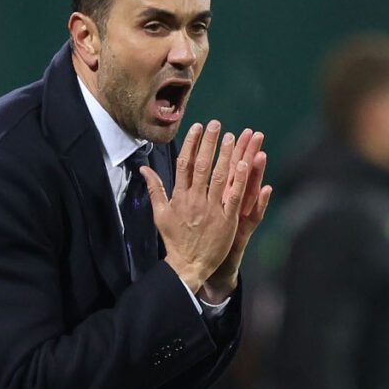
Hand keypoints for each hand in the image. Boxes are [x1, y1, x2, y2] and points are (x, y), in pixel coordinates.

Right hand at [141, 120, 249, 293]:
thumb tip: (143, 169)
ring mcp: (212, 209)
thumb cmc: (174, 239)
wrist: (188, 264)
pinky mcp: (227, 219)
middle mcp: (195, 199)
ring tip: (231, 136)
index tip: (197, 127)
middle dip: (209, 143)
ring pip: (219, 176)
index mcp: (179, 196)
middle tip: (216, 124)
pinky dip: (239, 179)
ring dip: (225, 155)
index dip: (191, 144)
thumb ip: (154, 189)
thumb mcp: (160, 213)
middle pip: (202, 165)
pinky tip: (245, 162)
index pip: (185, 164)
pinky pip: (234, 195)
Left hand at [201, 128, 271, 302]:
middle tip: (254, 132)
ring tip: (261, 154)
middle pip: (239, 173)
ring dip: (255, 172)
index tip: (236, 130)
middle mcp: (230, 202)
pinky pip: (253, 215)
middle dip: (245, 152)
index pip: (226, 167)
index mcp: (219, 195)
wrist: (205, 265)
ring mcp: (237, 215)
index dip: (230, 149)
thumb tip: (174, 169)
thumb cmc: (201, 236)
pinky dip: (260, 203)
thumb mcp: (196, 210)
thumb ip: (186, 188)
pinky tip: (266, 189)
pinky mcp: (241, 230)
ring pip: (248, 190)